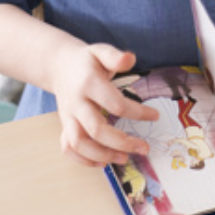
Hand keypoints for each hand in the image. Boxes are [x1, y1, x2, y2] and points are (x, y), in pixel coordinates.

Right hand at [50, 43, 158, 166]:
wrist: (59, 66)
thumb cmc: (86, 61)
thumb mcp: (100, 51)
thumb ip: (115, 57)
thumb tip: (130, 59)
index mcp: (88, 84)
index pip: (115, 104)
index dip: (137, 113)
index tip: (155, 116)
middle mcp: (76, 103)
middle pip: (96, 129)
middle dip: (122, 142)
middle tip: (144, 147)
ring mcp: (68, 117)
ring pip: (79, 143)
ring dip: (102, 155)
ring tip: (124, 158)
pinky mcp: (64, 126)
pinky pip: (68, 148)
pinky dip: (83, 160)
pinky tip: (103, 162)